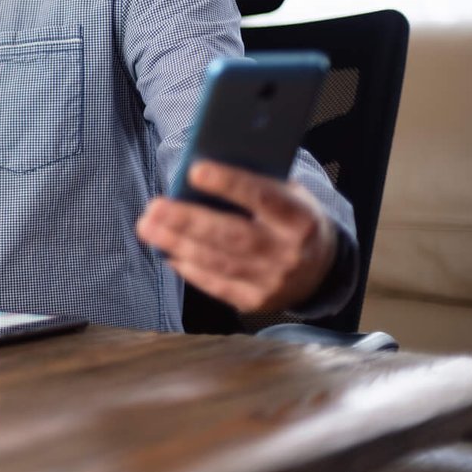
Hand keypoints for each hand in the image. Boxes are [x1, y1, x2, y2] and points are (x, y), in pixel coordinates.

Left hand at [135, 160, 336, 314]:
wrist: (322, 269)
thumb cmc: (291, 218)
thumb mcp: (287, 194)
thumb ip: (253, 184)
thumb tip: (199, 172)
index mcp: (301, 219)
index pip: (264, 198)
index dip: (230, 184)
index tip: (195, 170)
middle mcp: (289, 254)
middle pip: (233, 235)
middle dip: (189, 220)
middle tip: (155, 207)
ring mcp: (273, 282)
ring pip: (218, 262)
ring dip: (177, 243)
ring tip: (149, 226)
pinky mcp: (256, 301)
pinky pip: (216, 284)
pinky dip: (188, 267)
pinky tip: (167, 251)